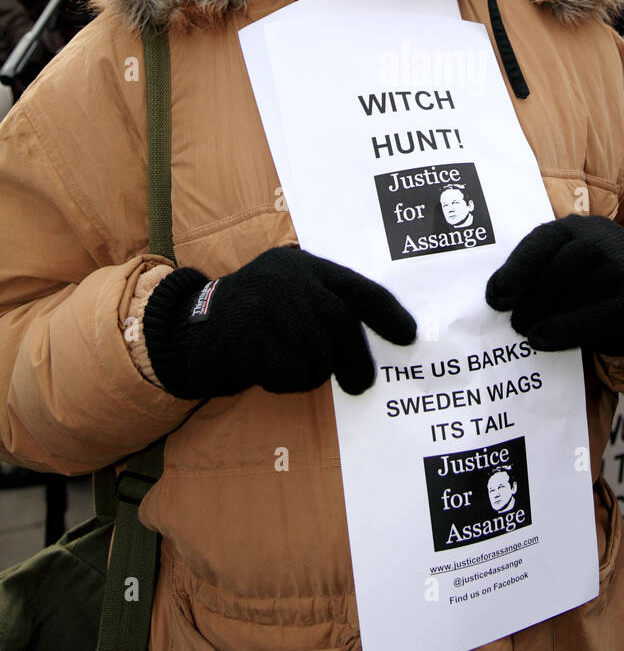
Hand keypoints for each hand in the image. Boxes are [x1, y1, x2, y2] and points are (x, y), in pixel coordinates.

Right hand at [142, 247, 416, 398]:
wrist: (188, 329)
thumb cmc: (247, 316)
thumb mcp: (283, 289)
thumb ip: (321, 301)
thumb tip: (364, 339)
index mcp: (303, 266)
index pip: (359, 288)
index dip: (387, 313)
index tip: (409, 335)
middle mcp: (290, 281)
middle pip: (341, 324)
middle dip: (356, 359)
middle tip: (362, 384)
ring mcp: (271, 308)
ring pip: (318, 353)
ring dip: (311, 371)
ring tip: (288, 366)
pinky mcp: (254, 338)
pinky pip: (292, 373)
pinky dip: (286, 381)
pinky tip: (266, 370)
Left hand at [485, 215, 623, 355]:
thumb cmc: (585, 278)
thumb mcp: (559, 262)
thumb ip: (532, 271)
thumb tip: (497, 296)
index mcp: (574, 226)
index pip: (540, 242)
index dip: (515, 271)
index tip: (496, 300)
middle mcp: (601, 239)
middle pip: (557, 271)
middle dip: (530, 301)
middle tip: (514, 324)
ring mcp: (622, 267)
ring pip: (576, 294)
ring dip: (545, 318)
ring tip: (527, 333)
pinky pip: (596, 317)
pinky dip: (564, 332)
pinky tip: (542, 341)